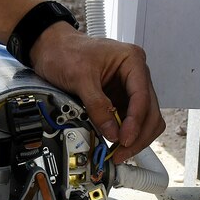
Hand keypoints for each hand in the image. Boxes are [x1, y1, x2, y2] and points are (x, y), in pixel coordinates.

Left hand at [30, 23, 165, 162]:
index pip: (142, 97)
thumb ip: (97, 105)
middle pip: (150, 111)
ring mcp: (128, 88)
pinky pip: (129, 120)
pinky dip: (124, 133)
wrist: (49, 47)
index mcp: (132, 61)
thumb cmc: (65, 51)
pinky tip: (114, 143)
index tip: (125, 139)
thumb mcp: (80, 78)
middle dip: (138, 134)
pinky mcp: (119, 98)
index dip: (136, 122)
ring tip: (118, 152)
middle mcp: (135, 75)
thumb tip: (112, 132)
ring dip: (134, 137)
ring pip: (144, 119)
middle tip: (121, 152)